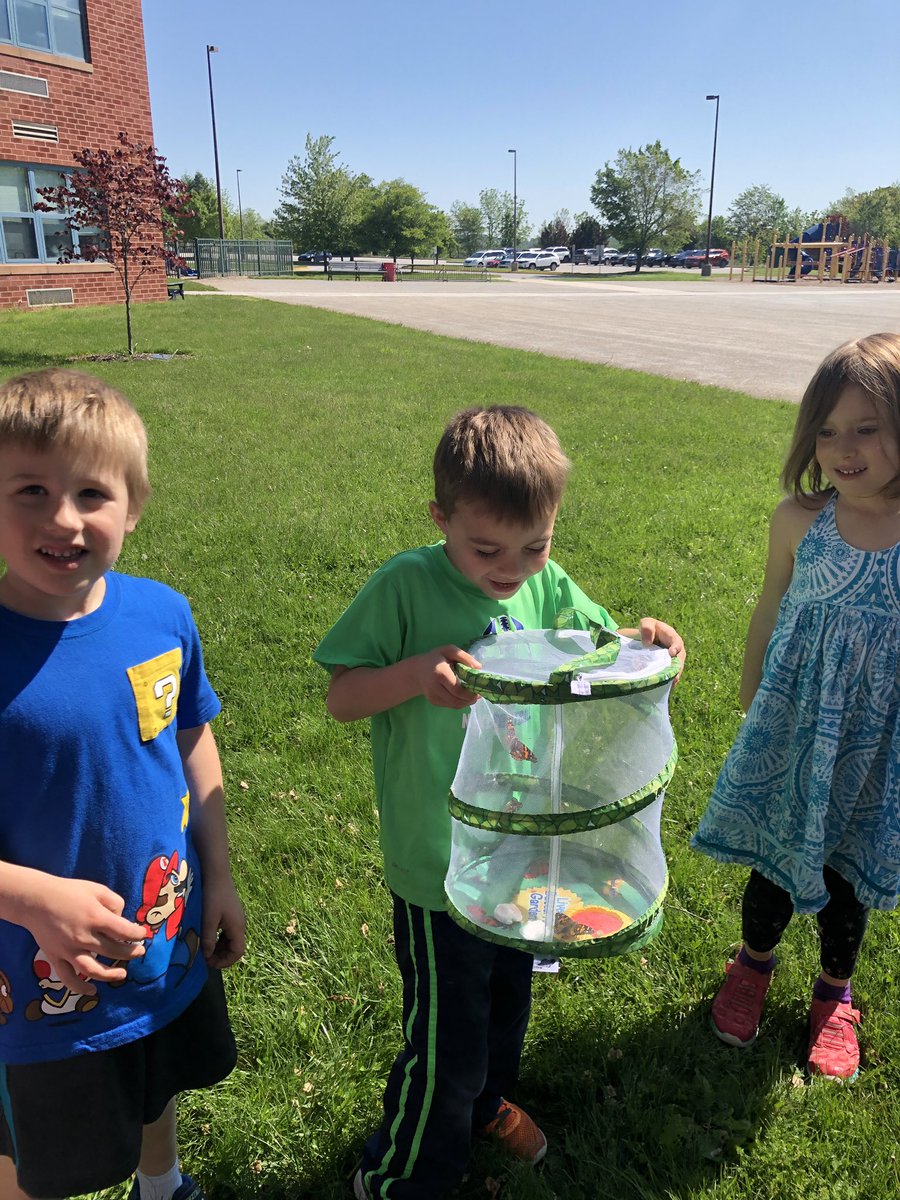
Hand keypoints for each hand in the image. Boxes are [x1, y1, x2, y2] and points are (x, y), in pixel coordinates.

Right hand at [20, 874, 146, 994]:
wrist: (36, 900)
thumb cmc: (70, 892)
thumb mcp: (98, 889)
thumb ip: (115, 903)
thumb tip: (123, 920)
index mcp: (96, 917)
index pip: (124, 932)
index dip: (137, 934)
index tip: (142, 934)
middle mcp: (83, 937)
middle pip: (113, 951)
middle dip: (130, 952)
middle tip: (139, 951)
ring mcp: (68, 950)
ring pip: (93, 970)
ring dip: (111, 975)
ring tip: (123, 974)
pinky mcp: (56, 958)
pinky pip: (68, 978)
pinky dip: (80, 988)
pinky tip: (92, 990)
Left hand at [201, 873, 245, 968]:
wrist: (217, 874)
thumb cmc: (213, 896)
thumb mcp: (208, 920)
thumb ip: (209, 939)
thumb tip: (207, 956)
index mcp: (237, 927)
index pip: (237, 952)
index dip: (225, 962)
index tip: (210, 964)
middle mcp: (240, 924)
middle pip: (235, 947)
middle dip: (222, 956)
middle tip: (205, 959)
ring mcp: (236, 918)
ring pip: (231, 940)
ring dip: (220, 948)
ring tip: (205, 951)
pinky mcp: (231, 913)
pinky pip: (228, 932)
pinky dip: (220, 939)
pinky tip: (209, 937)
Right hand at [415, 645, 481, 708]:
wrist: (418, 670)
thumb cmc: (436, 658)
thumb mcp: (449, 650)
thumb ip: (464, 657)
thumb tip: (479, 667)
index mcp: (440, 673)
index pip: (457, 690)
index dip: (470, 693)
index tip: (479, 689)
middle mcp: (435, 687)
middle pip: (457, 700)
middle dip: (470, 699)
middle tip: (479, 694)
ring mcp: (433, 696)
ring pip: (454, 705)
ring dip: (466, 703)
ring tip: (473, 696)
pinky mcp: (433, 701)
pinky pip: (450, 705)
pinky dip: (459, 702)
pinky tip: (463, 696)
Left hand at [635, 617, 685, 679]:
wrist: (641, 643)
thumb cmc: (645, 631)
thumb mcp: (646, 624)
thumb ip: (647, 627)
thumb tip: (648, 643)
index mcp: (671, 636)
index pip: (676, 641)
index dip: (675, 647)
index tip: (672, 653)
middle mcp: (675, 650)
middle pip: (679, 660)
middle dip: (677, 668)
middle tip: (674, 676)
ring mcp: (672, 661)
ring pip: (675, 670)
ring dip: (673, 678)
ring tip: (670, 685)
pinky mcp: (668, 669)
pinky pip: (670, 676)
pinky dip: (667, 682)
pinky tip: (663, 688)